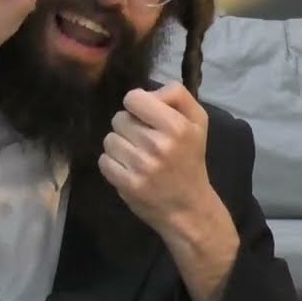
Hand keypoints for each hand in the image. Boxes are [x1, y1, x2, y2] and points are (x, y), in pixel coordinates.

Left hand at [98, 83, 216, 236]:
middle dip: (129, 127)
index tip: (145, 117)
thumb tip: (148, 92)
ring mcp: (142, 166)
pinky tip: (129, 169)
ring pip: (109, 139)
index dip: (137, 105)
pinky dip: (113, 164)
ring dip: (120, 146)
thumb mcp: (198, 122)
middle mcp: (159, 145)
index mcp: (177, 127)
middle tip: (144, 141)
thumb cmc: (190, 159)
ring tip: (137, 156)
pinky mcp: (128, 184)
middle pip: (119, 119)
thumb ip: (178, 95)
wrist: (189, 207)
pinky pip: (104, 161)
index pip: (133, 98)